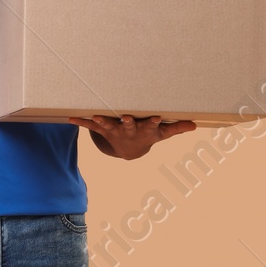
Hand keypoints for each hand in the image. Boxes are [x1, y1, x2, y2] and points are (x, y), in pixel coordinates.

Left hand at [69, 114, 196, 159]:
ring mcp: (115, 130)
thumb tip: (195, 125)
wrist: (129, 150)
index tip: (156, 117)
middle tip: (125, 116)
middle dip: (127, 122)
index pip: (150, 126)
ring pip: (108, 125)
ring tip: (95, 116)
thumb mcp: (162, 134)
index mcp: (144, 130)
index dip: (153, 122)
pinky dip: (81, 122)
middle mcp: (129, 130)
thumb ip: (176, 128)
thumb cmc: (148, 136)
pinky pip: (91, 126)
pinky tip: (70, 118)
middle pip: (128, 126)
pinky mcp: (104, 129)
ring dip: (102, 121)